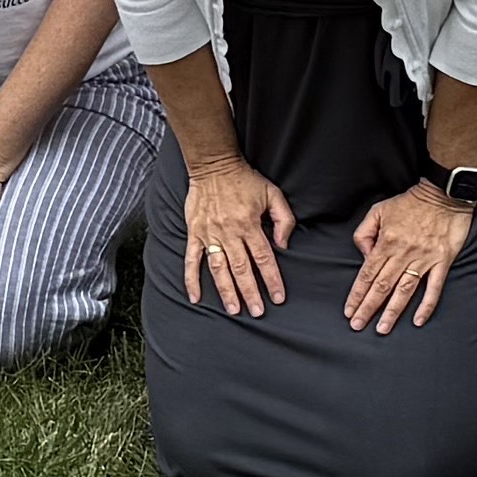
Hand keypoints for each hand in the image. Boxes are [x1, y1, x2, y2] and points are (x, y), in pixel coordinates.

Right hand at [178, 152, 295, 315]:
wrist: (213, 165)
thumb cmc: (245, 179)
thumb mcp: (273, 193)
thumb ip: (283, 219)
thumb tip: (283, 244)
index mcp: (250, 224)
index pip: (264, 258)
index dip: (272, 280)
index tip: (277, 297)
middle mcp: (229, 232)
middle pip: (242, 269)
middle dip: (251, 292)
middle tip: (257, 312)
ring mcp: (210, 234)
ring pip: (219, 269)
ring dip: (226, 291)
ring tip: (234, 310)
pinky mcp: (194, 233)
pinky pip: (192, 260)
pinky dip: (192, 280)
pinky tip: (196, 297)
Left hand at [344, 178, 473, 331]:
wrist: (443, 193)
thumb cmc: (410, 202)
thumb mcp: (378, 210)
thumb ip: (365, 233)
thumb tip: (364, 256)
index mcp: (386, 242)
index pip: (367, 274)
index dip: (357, 294)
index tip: (349, 311)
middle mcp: (403, 254)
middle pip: (382, 286)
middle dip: (368, 308)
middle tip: (358, 326)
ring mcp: (424, 259)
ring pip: (404, 291)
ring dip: (392, 312)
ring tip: (382, 328)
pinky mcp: (443, 261)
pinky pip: (434, 287)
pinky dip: (426, 305)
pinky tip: (418, 320)